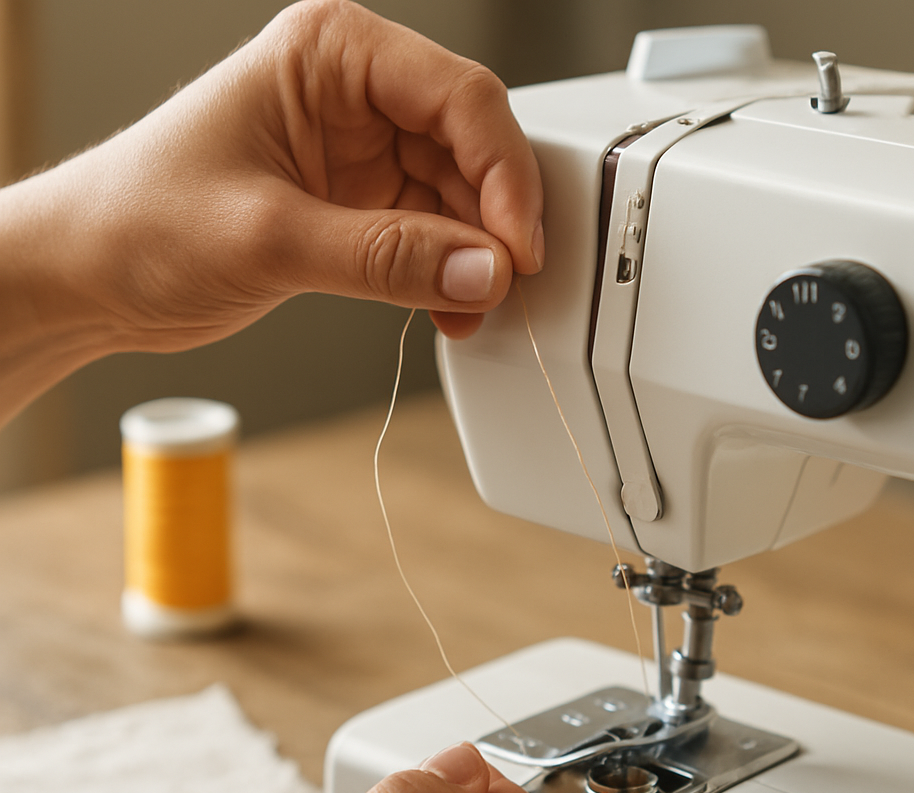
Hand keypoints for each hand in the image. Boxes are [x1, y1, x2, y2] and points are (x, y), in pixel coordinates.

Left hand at [0, 1, 542, 420]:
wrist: (90, 276)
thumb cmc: (139, 221)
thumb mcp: (268, 237)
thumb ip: (384, 257)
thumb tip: (481, 271)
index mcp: (330, 55)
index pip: (458, 98)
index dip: (503, 172)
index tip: (517, 244)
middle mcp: (353, 98)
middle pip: (469, 150)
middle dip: (493, 223)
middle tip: (503, 284)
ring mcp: (359, 157)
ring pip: (458, 201)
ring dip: (475, 259)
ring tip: (473, 307)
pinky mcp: (357, 211)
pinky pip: (429, 239)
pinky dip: (447, 278)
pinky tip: (449, 311)